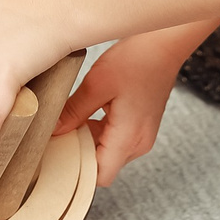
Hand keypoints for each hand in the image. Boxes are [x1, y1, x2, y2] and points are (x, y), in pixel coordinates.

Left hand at [56, 26, 199, 184]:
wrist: (166, 43)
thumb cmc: (138, 59)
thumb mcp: (97, 84)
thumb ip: (73, 111)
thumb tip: (53, 130)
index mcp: (128, 138)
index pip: (99, 176)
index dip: (76, 171)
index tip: (55, 157)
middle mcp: (139, 143)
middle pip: (102, 166)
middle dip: (79, 154)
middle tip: (57, 135)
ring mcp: (142, 135)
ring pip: (108, 153)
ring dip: (88, 141)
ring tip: (72, 119)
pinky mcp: (141, 125)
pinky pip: (116, 140)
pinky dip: (99, 132)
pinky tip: (87, 112)